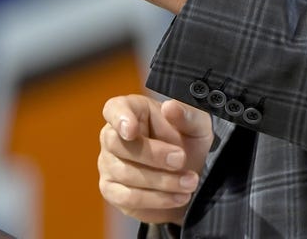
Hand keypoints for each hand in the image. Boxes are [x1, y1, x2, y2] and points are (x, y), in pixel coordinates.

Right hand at [98, 94, 212, 224]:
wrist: (187, 177)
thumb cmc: (187, 143)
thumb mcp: (197, 126)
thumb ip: (188, 115)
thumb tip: (170, 107)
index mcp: (132, 111)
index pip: (114, 109)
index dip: (119, 118)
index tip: (131, 130)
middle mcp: (112, 135)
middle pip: (117, 143)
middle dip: (153, 155)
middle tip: (181, 159)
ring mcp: (109, 164)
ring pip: (125, 173)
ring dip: (162, 181)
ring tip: (189, 182)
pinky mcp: (112, 191)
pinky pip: (128, 197)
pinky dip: (157, 199)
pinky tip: (178, 196)